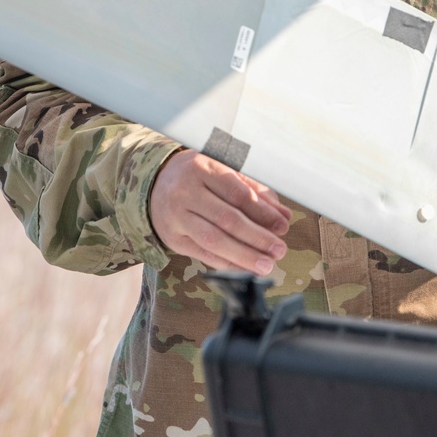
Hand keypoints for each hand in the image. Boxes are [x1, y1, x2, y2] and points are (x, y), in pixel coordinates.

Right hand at [149, 149, 290, 273]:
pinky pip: (203, 255)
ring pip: (214, 240)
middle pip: (227, 219)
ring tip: (267, 265)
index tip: (282, 225)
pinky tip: (246, 268)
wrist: (154, 185)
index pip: (237, 194)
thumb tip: (282, 216)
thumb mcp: (223, 172)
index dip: (263, 213)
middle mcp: (186, 192)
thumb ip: (255, 192)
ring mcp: (176, 217)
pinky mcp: (173, 238)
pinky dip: (227, 263)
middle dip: (257, 238)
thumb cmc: (198, 177)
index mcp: (202, 169)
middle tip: (279, 250)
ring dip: (244, 256)